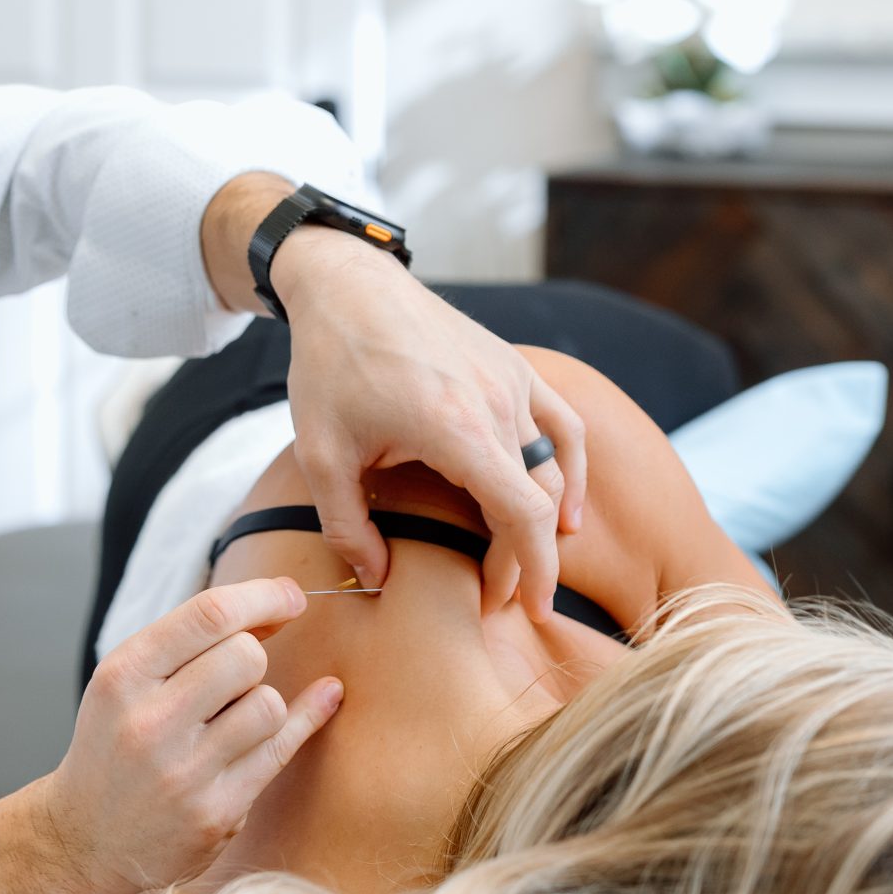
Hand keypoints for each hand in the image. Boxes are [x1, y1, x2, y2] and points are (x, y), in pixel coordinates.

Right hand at [33, 577, 341, 893]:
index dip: (263, 596)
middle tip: (231, 679)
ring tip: (230, 719)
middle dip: (252, 657)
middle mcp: (149, 723)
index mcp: (122, 676)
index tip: (290, 594)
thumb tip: (279, 605)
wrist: (86, 840)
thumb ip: (191, 641)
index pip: (209, 615)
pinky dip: (306, 718)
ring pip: (268, 704)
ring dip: (262, 702)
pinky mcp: (215, 814)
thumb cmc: (116, 745)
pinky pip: (281, 750)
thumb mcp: (127, 681)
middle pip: (246, 656)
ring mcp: (184, 774)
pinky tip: (324, 696)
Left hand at [273, 230, 590, 617]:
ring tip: (530, 562)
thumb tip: (378, 580)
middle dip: (527, 558)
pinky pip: (562, 424)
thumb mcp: (320, 454)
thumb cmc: (331, 364)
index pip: (523, 513)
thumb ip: (348, 526)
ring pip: (556, 465)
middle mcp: (498, 403)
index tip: (518, 608)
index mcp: (456, 428)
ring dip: (549, 519)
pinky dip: (572, 466)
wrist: (347, 285)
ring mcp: (512, 380)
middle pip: (541, 498)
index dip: (530, 569)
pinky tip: (565, 503)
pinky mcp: (513, 366)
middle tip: (499, 597)